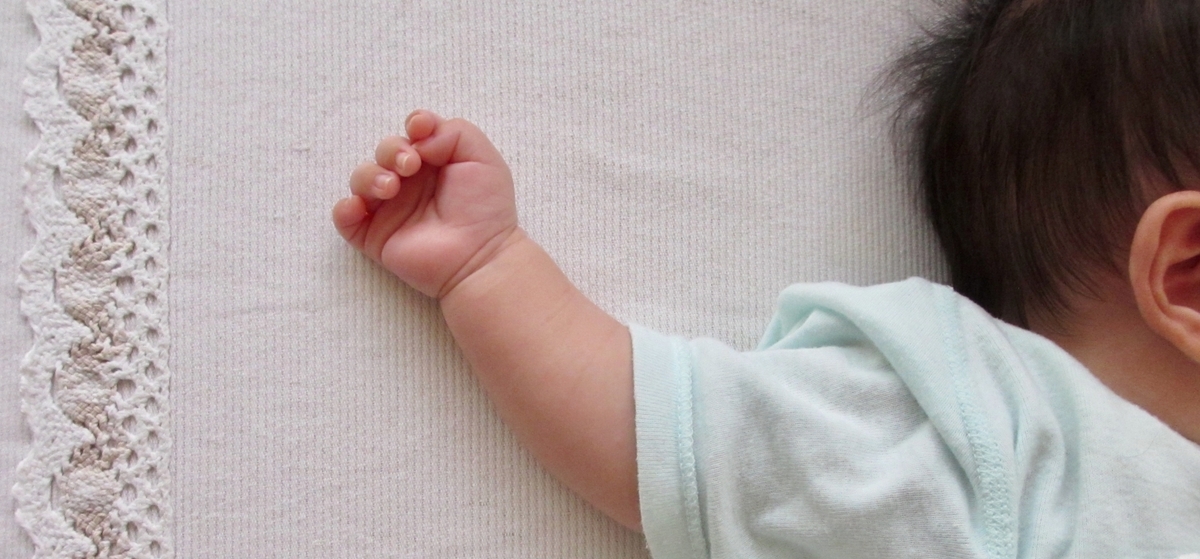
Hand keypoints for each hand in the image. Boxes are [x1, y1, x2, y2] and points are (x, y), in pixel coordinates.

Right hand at [333, 110, 517, 297]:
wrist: (480, 255)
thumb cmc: (485, 208)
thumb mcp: (482, 156)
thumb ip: (453, 131)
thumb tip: (418, 139)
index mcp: (435, 162)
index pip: (413, 133)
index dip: (413, 125)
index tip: (420, 129)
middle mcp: (410, 183)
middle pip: (384, 151)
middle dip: (391, 150)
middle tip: (409, 165)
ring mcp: (391, 209)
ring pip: (361, 178)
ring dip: (369, 176)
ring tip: (390, 188)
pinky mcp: (375, 236)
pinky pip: (345, 218)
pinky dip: (345, 208)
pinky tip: (359, 207)